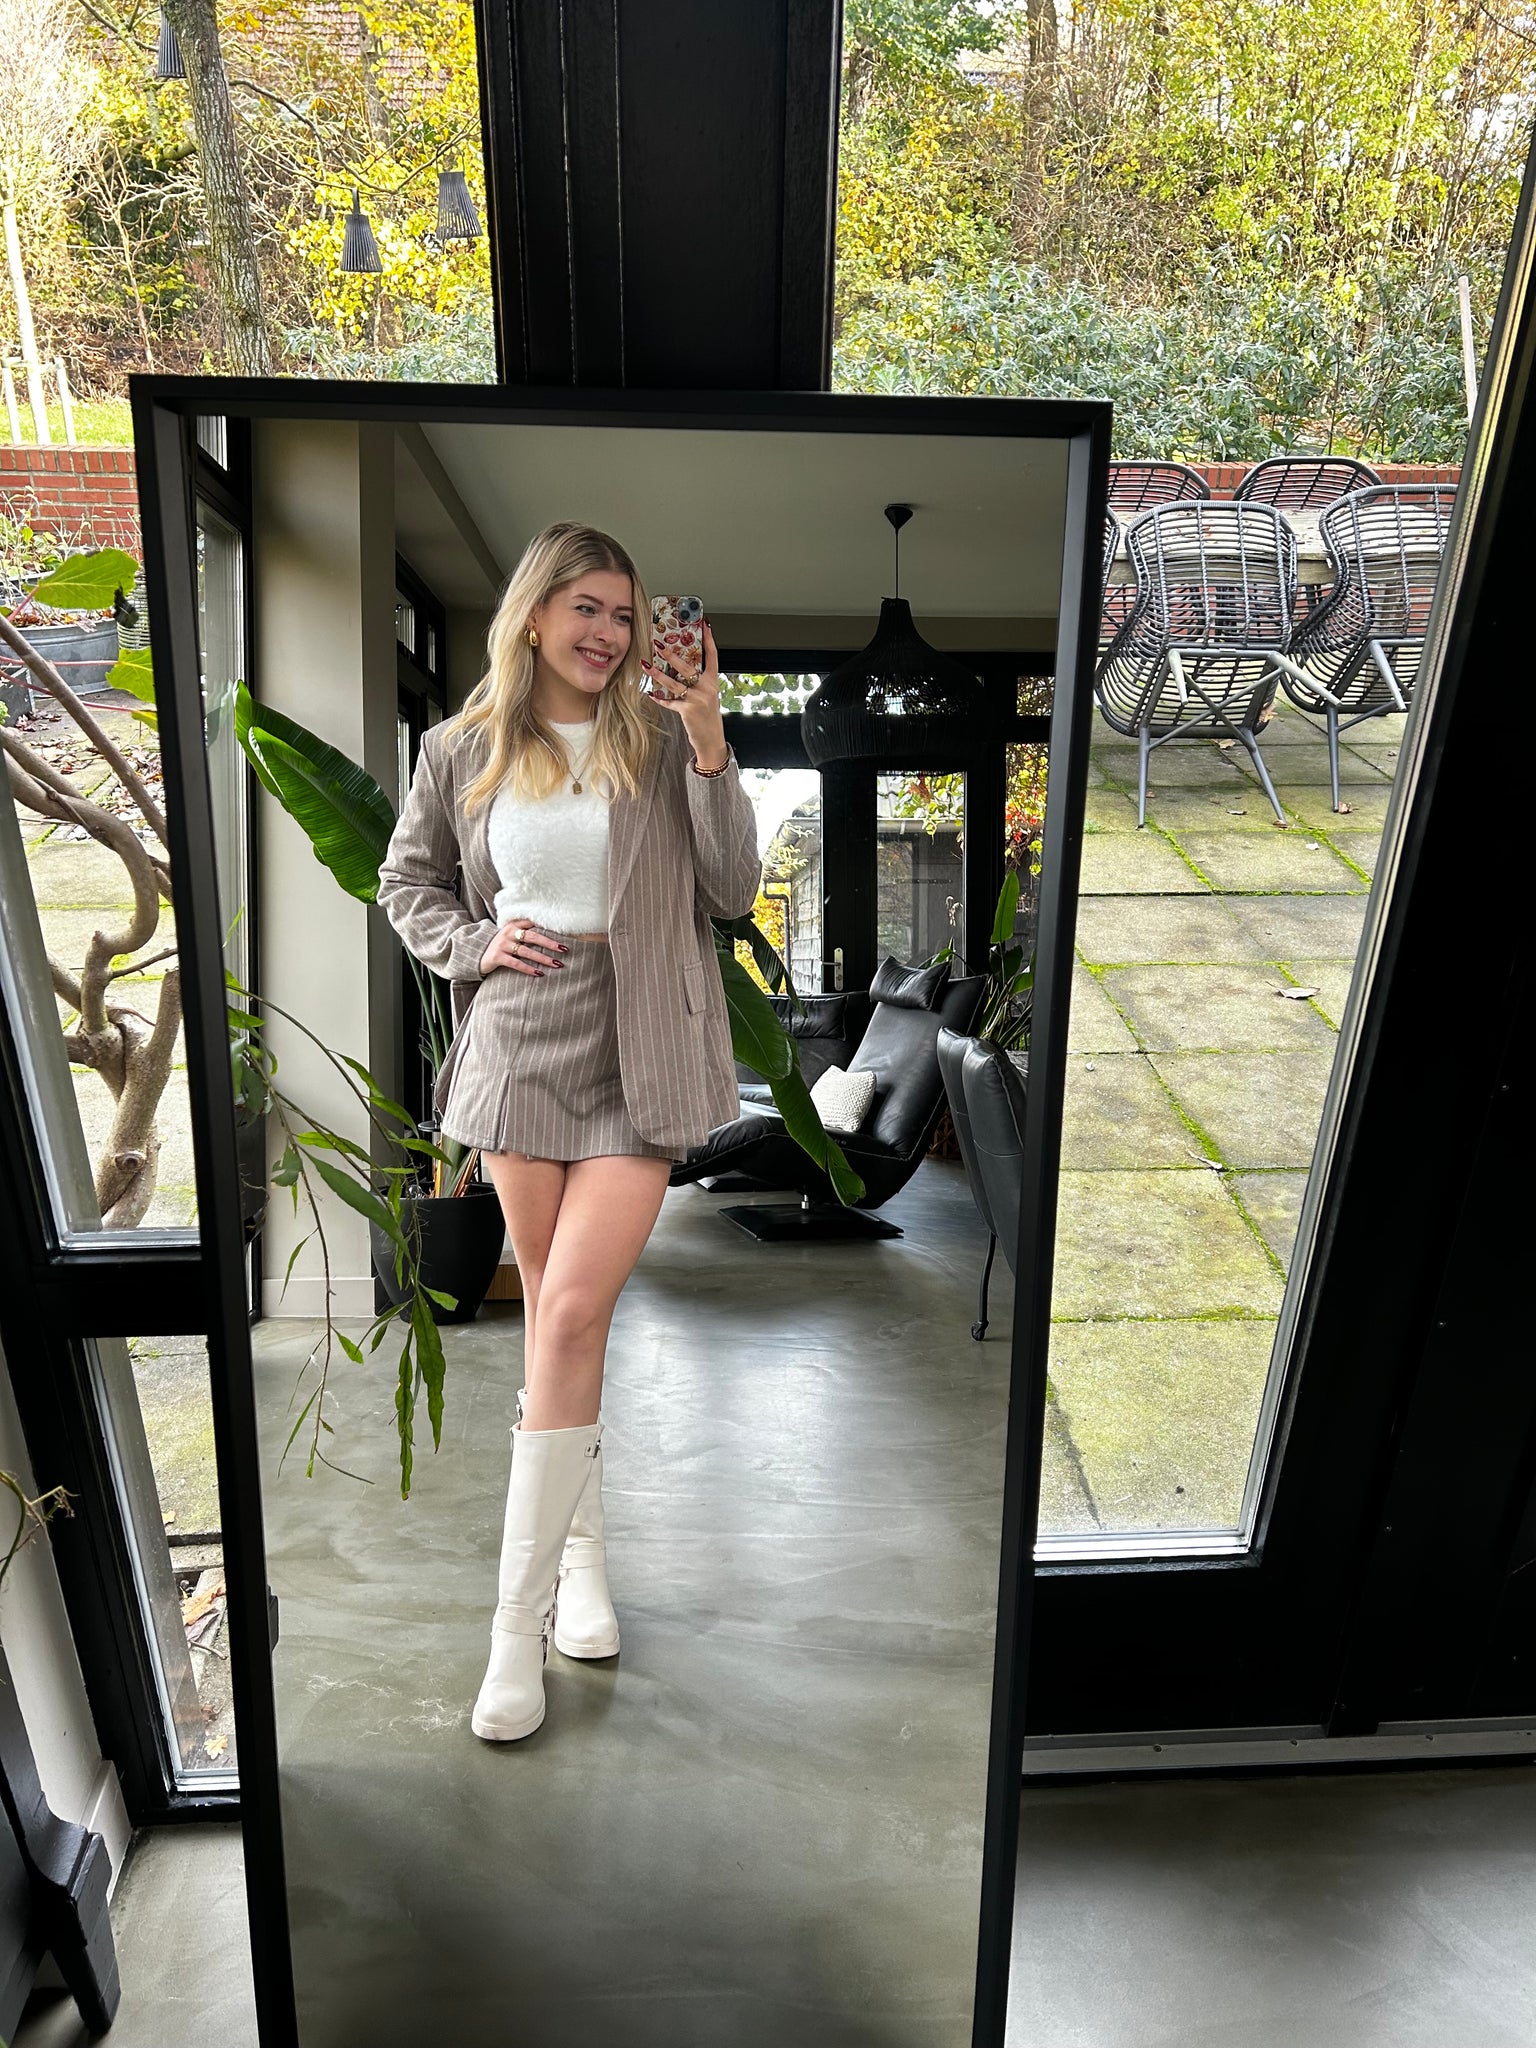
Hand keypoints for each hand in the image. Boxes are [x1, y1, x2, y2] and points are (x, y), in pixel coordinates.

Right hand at [479, 918, 568, 977]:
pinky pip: (516, 963)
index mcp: (513, 925)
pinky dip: (529, 969)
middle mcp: (508, 933)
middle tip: (564, 949)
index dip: (547, 925)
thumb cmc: (501, 945)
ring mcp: (502, 944)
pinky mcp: (498, 957)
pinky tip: (540, 973)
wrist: (478, 954)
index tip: (562, 931)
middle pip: (533, 936)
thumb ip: (525, 932)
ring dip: (544, 958)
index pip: (532, 922)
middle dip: (550, 943)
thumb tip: (550, 936)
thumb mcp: (511, 935)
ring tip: (557, 964)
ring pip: (527, 951)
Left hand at [642, 621, 727, 767]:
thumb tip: (679, 666)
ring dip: (658, 674)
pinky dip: (659, 698)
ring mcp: (697, 699)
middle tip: (659, 644)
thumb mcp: (707, 695)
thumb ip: (697, 681)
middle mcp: (706, 688)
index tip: (704, 624)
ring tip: (646, 665)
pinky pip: (669, 701)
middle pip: (687, 667)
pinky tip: (651, 694)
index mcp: (712, 682)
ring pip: (674, 683)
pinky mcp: (687, 711)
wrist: (711, 739)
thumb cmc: (707, 716)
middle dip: (671, 655)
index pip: (713, 656)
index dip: (709, 639)